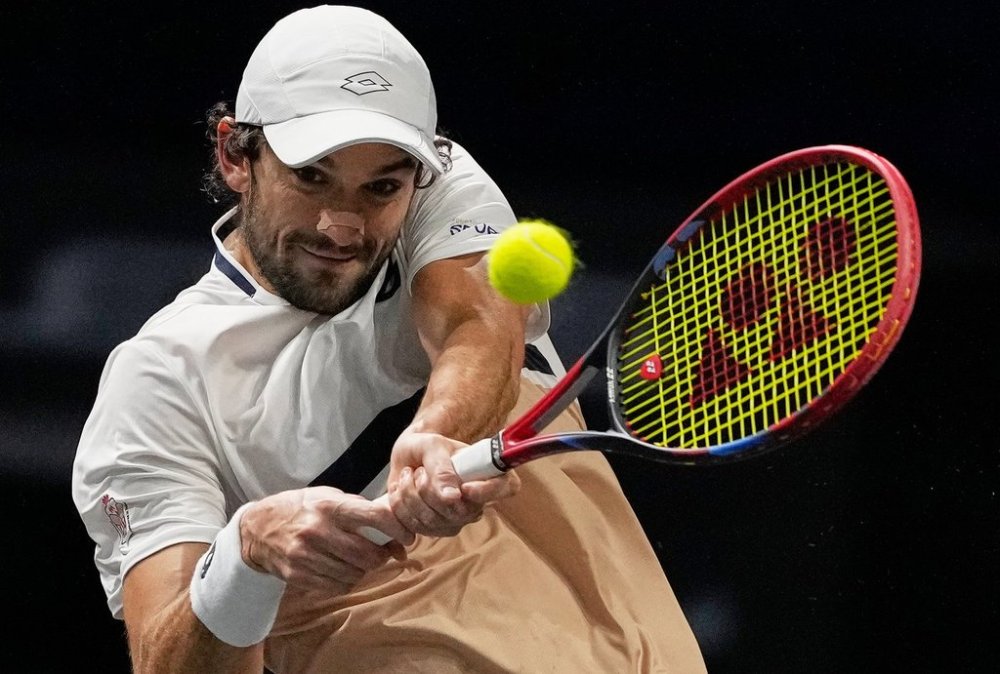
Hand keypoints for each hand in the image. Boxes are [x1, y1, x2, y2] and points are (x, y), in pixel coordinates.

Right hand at [239, 487, 414, 594]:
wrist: (258, 528)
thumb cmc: (302, 508)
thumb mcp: (329, 497)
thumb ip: (361, 510)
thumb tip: (396, 529)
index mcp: (330, 506)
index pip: (375, 517)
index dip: (398, 529)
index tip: (407, 536)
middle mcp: (318, 530)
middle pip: (367, 555)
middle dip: (382, 556)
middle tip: (384, 552)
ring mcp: (306, 555)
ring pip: (354, 574)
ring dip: (364, 570)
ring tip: (359, 559)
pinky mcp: (298, 574)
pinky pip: (337, 586)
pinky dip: (346, 580)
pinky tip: (341, 568)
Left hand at [388, 431, 520, 536]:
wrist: (408, 456)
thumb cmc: (427, 447)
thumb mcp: (433, 446)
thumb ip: (442, 468)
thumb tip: (452, 497)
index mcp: (488, 474)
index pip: (507, 487)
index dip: (488, 491)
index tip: (465, 487)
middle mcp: (476, 503)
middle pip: (458, 512)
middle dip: (427, 489)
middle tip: (420, 469)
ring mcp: (456, 521)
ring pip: (430, 521)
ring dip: (408, 495)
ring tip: (409, 476)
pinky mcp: (433, 531)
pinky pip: (412, 528)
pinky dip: (398, 507)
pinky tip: (401, 491)